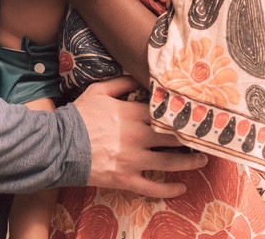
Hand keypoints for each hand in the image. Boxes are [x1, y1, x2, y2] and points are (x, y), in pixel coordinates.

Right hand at [72, 76, 206, 197]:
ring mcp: (134, 160)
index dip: (181, 113)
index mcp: (132, 113)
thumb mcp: (98, 91)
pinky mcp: (126, 179)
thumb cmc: (78, 116)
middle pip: (173, 137)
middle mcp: (138, 136)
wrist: (59, 146)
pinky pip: (153, 187)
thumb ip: (121, 82)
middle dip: (192, 137)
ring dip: (190, 162)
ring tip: (202, 160)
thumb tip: (138, 74)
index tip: (195, 113)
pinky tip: (181, 188)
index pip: (164, 112)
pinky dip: (169, 190)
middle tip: (206, 137)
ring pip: (170, 163)